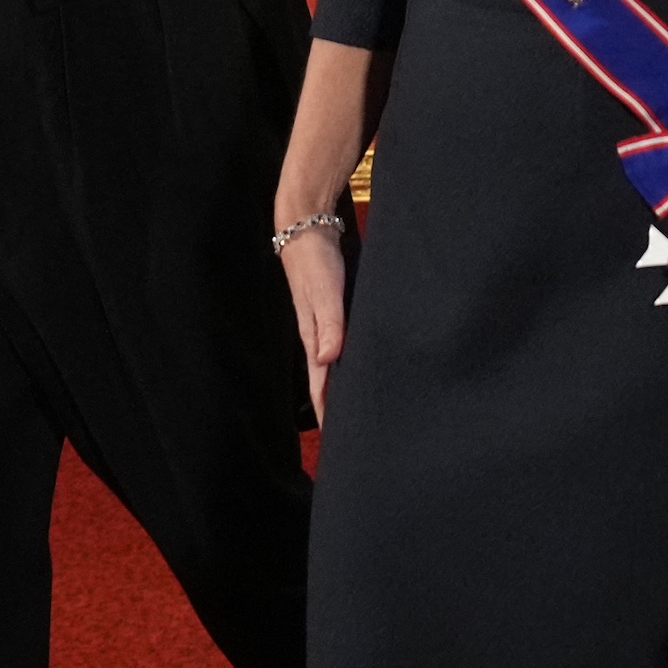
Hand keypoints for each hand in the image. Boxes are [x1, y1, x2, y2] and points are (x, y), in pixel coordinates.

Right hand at [279, 224, 346, 425]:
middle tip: (352, 430)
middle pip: (326, 379)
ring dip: (342, 383)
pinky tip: (361, 361)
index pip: (320, 385)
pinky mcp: (333, 310)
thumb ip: (330, 325)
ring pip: (334, 363)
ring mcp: (324, 323)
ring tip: (357, 404)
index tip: (338, 438)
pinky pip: (341, 343)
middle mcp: (318, 335)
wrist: (306, 229)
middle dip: (336, 405)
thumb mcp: (325, 293)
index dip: (328, 411)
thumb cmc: (315, 262)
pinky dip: (349, 359)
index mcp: (313, 337)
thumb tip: (328, 360)